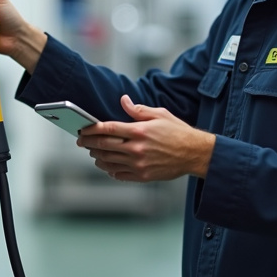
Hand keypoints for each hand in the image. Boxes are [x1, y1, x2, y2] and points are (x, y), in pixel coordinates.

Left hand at [77, 95, 214, 181]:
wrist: (194, 153)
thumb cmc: (178, 131)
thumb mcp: (160, 114)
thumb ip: (138, 109)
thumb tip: (123, 100)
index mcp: (139, 130)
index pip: (107, 129)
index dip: (91, 129)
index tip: (83, 129)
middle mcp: (136, 148)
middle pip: (103, 146)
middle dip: (88, 143)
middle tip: (81, 141)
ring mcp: (138, 164)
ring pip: (108, 161)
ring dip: (96, 156)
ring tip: (93, 152)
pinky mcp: (142, 176)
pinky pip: (119, 174)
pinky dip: (109, 169)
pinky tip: (107, 164)